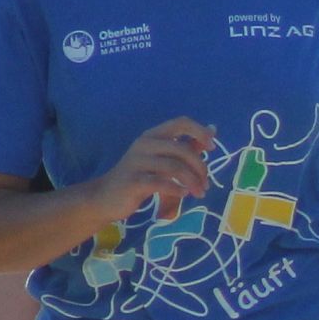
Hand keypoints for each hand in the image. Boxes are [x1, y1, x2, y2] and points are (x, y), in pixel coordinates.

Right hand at [94, 117, 215, 223]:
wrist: (105, 197)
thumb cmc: (139, 176)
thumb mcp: (163, 158)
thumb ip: (186, 145)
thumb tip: (213, 130)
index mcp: (153, 135)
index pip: (181, 122)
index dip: (200, 132)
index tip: (212, 148)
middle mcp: (144, 144)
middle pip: (183, 149)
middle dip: (200, 168)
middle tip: (205, 185)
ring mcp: (137, 162)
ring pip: (175, 167)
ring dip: (193, 182)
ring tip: (199, 193)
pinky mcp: (133, 181)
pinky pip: (162, 183)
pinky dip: (177, 189)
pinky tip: (182, 194)